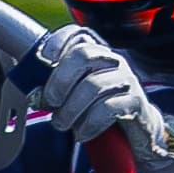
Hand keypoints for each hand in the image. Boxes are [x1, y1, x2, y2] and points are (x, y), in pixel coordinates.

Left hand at [35, 25, 173, 172]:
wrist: (140, 138)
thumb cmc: (104, 115)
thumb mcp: (79, 98)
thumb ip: (58, 90)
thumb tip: (34, 94)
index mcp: (98, 55)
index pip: (79, 34)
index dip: (59, 42)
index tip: (44, 60)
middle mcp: (114, 62)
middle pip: (83, 54)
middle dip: (60, 80)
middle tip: (50, 102)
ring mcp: (128, 80)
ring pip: (93, 85)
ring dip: (71, 109)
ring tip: (62, 125)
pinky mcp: (136, 103)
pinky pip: (108, 108)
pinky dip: (89, 123)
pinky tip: (82, 134)